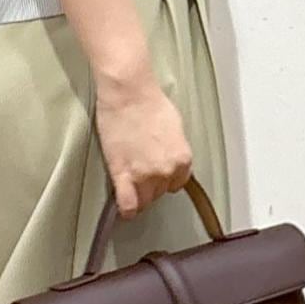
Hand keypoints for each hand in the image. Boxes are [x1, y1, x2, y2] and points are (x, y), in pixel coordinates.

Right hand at [94, 73, 194, 218]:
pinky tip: (125, 210)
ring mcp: (144, 175)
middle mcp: (166, 171)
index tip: (158, 175)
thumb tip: (169, 158)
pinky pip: (127, 204)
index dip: (166, 179)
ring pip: (144, 201)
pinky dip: (127, 210)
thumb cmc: (151, 103)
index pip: (177, 184)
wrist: (128, 93)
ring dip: (138, 195)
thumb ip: (175, 150)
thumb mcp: (176, 127)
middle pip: (160, 193)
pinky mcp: (122, 174)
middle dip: (151, 185)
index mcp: (182, 159)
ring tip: (131, 186)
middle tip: (141, 171)